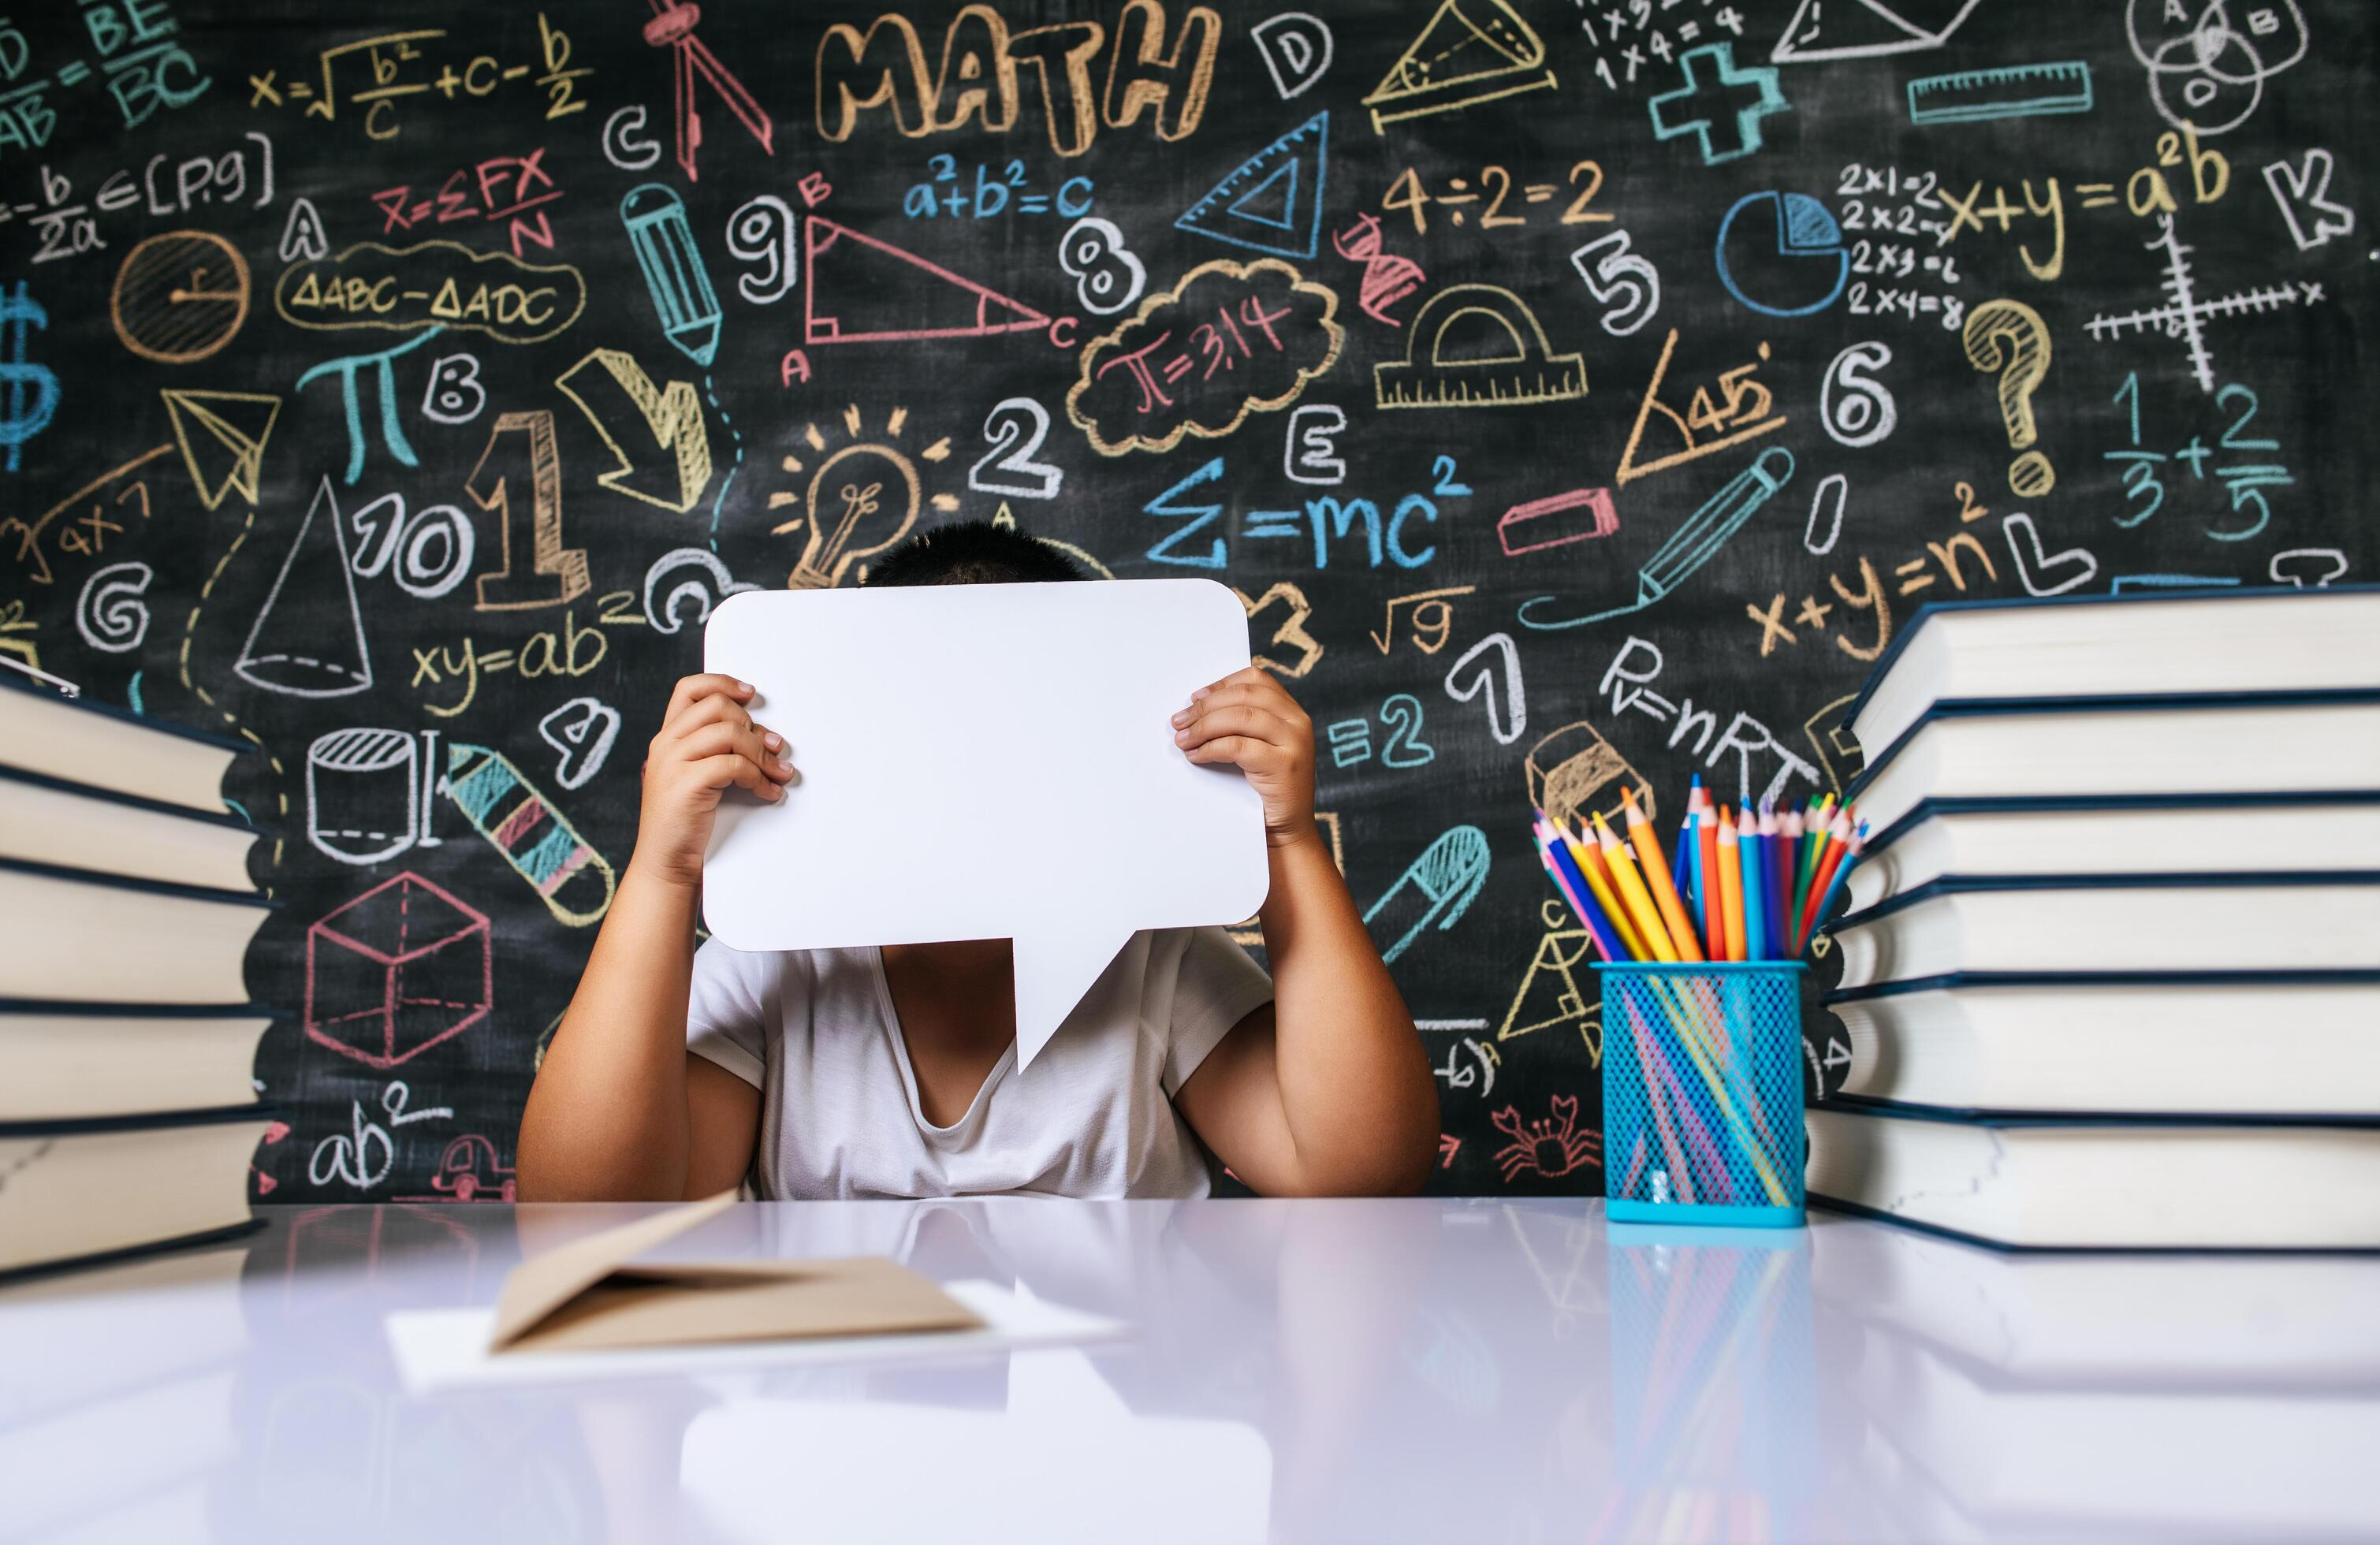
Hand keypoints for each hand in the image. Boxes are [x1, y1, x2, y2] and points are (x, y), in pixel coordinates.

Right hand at [628, 674, 797, 889]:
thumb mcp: (698, 775)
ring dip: (763, 753)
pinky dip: (759, 777)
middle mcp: (665, 744)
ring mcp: (672, 763)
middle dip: (753, 725)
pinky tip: (769, 792)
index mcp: (666, 737)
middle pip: (717, 707)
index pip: (689, 688)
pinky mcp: (686, 785)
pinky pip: (734, 765)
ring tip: (779, 772)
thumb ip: (717, 749)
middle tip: (774, 747)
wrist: (666, 862)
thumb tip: (765, 734)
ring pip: (729, 733)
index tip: (751, 694)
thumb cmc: (689, 820)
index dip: (722, 683)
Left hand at [1173, 666, 1316, 847]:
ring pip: (1240, 718)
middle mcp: (1298, 722)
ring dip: (1203, 726)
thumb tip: (1195, 706)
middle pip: (1244, 696)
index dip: (1222, 685)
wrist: (1287, 830)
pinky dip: (1210, 748)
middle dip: (1205, 707)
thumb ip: (1241, 724)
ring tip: (1182, 739)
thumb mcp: (1259, 747)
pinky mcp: (1284, 765)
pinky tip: (1196, 755)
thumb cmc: (1264, 788)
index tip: (1195, 697)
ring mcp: (1294, 743)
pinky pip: (1238, 746)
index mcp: (1292, 712)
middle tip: (1179, 721)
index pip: (1256, 680)